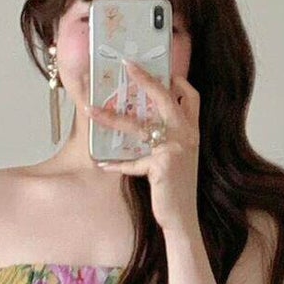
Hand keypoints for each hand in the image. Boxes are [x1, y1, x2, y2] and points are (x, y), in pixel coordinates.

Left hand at [82, 59, 199, 233]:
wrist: (184, 219)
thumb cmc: (177, 190)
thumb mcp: (177, 159)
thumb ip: (167, 140)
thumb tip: (144, 126)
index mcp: (192, 132)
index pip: (191, 97)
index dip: (178, 82)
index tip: (163, 72)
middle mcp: (187, 135)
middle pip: (165, 97)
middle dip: (145, 79)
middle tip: (127, 64)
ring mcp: (175, 148)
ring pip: (137, 126)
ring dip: (111, 118)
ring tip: (91, 111)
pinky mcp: (162, 165)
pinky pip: (132, 161)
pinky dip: (117, 164)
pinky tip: (103, 165)